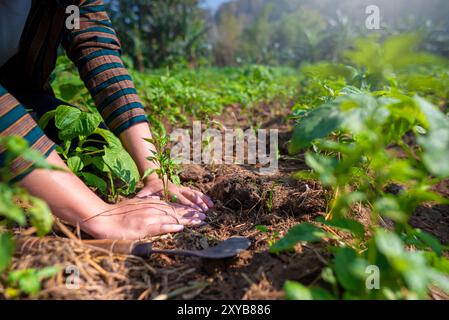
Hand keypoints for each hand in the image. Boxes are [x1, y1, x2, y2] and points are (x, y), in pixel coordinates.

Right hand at [82, 198, 205, 238]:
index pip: (173, 206)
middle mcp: (153, 209)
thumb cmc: (117, 214)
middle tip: (204, 216)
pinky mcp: (144, 227)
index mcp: (151, 204)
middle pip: (176, 210)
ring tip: (200, 221)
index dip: (186, 209)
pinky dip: (171, 227)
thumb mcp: (135, 205)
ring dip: (187, 220)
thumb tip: (156, 204)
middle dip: (191, 213)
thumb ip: (147, 205)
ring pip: (172, 217)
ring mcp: (149, 217)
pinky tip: (181, 228)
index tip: (197, 211)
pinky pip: (160, 227)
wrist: (104, 218)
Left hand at [136, 177, 213, 211]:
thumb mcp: (145, 191)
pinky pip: (196, 193)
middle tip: (205, 211)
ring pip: (195, 194)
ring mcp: (183, 188)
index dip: (187, 204)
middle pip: (190, 196)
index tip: (194, 210)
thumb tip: (139, 198)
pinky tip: (210, 203)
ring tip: (211, 207)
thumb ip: (143, 196)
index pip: (180, 198)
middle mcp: (178, 189)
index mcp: (170, 190)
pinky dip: (203, 197)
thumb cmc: (149, 188)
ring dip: (203, 200)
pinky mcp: (185, 189)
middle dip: (198, 204)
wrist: (155, 178)